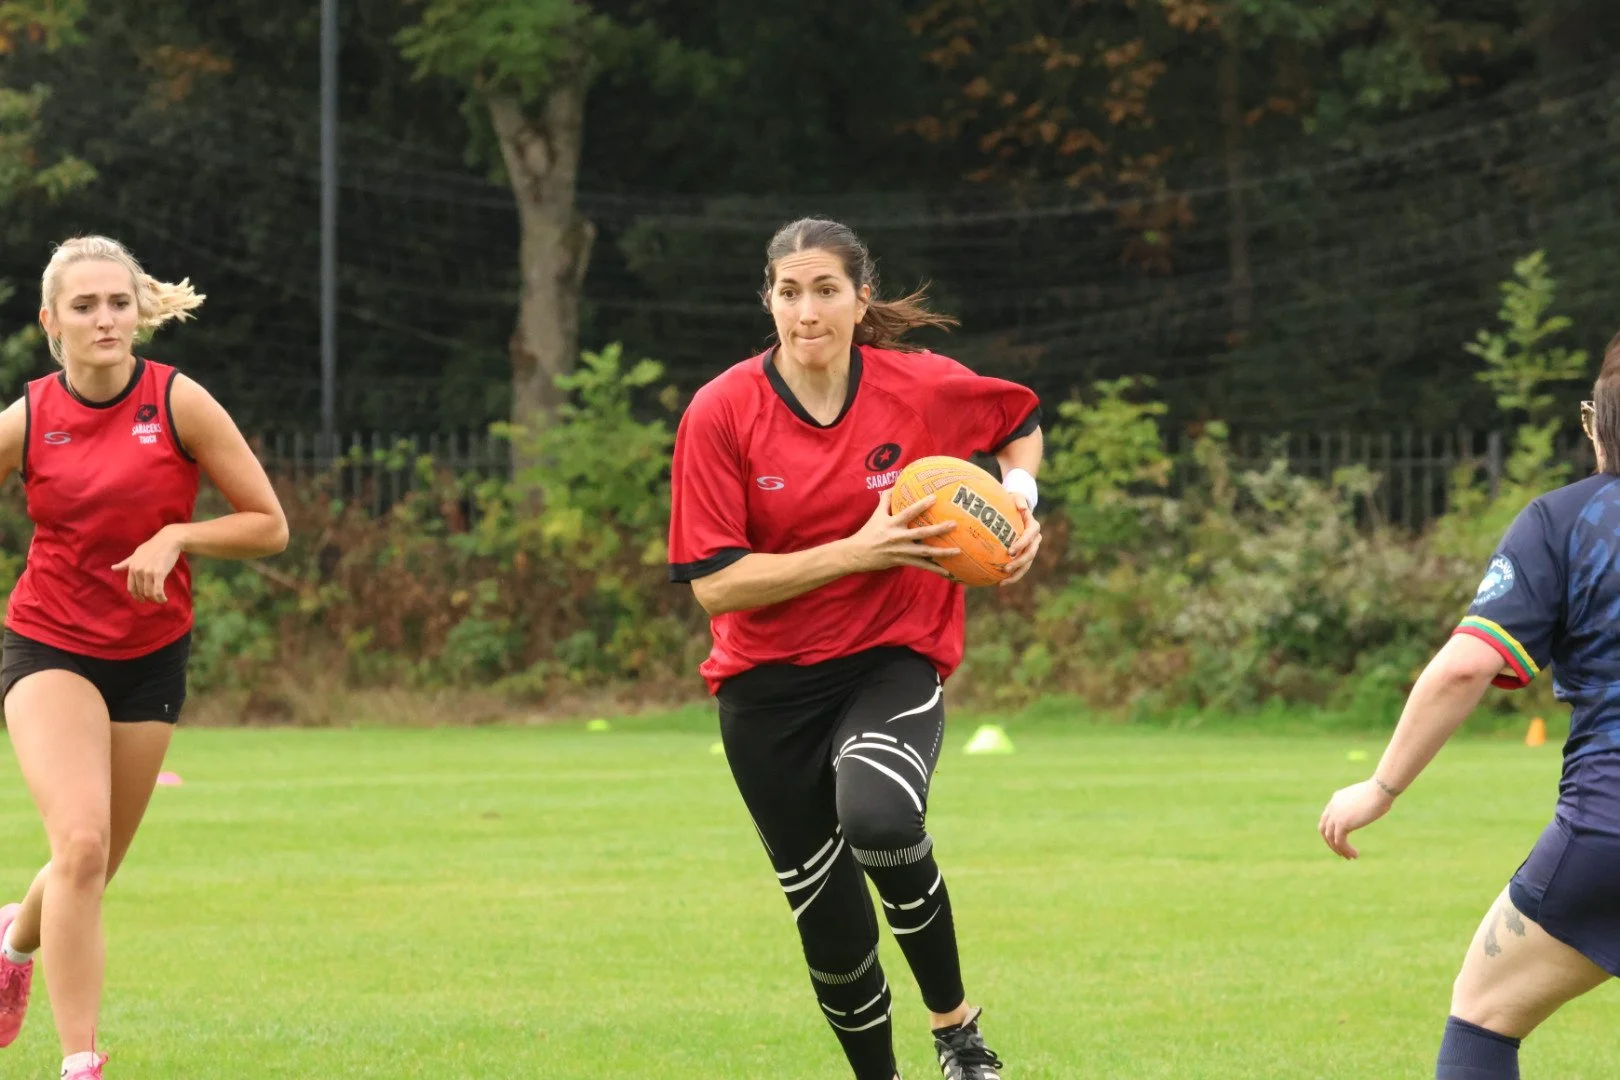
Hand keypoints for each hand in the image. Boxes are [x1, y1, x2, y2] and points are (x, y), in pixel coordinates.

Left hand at [112, 528, 182, 603]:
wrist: (168, 540)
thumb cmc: (153, 547)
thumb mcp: (136, 554)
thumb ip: (125, 563)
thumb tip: (113, 568)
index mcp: (132, 567)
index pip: (131, 587)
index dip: (136, 596)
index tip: (142, 600)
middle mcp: (138, 570)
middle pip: (141, 591)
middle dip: (147, 598)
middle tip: (154, 600)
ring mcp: (148, 572)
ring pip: (149, 592)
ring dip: (155, 599)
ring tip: (160, 600)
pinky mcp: (159, 573)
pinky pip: (158, 590)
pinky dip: (161, 597)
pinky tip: (164, 599)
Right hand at [845, 489, 960, 577]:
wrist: (857, 554)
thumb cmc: (869, 531)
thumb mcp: (876, 514)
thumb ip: (886, 499)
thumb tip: (895, 484)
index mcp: (892, 524)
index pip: (908, 513)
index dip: (921, 505)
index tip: (934, 498)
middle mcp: (898, 538)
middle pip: (921, 534)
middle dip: (938, 529)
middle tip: (954, 524)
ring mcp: (902, 551)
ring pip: (925, 552)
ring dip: (942, 552)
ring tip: (958, 550)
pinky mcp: (903, 561)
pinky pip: (922, 566)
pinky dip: (935, 569)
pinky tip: (949, 571)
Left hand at [999, 493, 1041, 586]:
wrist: (1018, 509)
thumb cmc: (1014, 502)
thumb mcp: (1016, 497)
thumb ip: (1019, 500)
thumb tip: (1022, 506)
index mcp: (1033, 527)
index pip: (1029, 537)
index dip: (1021, 544)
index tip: (1010, 551)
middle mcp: (1034, 540)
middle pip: (1030, 554)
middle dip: (1019, 563)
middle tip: (1006, 569)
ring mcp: (1030, 549)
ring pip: (1026, 565)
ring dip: (1016, 575)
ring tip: (1002, 583)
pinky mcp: (1023, 556)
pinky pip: (1019, 568)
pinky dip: (1011, 576)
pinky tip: (999, 583)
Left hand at [1318, 779, 1396, 859]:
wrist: (1380, 790)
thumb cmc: (1379, 793)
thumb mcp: (1364, 799)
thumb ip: (1359, 807)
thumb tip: (1363, 814)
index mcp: (1336, 799)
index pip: (1327, 818)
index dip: (1331, 831)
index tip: (1341, 841)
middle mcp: (1332, 807)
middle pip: (1324, 829)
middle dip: (1331, 842)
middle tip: (1341, 852)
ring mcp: (1335, 815)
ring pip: (1331, 838)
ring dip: (1340, 849)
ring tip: (1350, 857)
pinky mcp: (1342, 823)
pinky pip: (1339, 841)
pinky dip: (1346, 850)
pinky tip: (1356, 855)